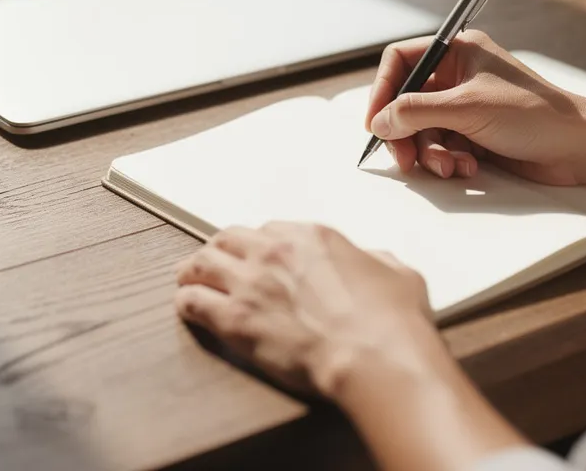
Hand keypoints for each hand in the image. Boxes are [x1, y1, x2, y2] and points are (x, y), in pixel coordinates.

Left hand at [175, 222, 447, 398]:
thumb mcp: (397, 272)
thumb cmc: (392, 321)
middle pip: (229, 238)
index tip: (261, 256)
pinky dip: (188, 303)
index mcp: (314, 236)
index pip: (271, 229)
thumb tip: (371, 263)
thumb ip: (375, 260)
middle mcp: (275, 251)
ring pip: (200, 263)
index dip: (263, 244)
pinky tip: (189, 308)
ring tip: (190, 281)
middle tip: (217, 263)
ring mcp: (250, 283)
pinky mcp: (235, 320)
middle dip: (222, 250)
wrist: (375, 356)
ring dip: (194, 271)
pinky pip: (192, 302)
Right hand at [365, 29, 585, 185]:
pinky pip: (444, 147)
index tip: (374, 123)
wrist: (579, 146)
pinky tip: (469, 168)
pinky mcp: (477, 134)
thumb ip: (415, 112)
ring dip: (431, 154)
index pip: (401, 61)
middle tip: (405, 161)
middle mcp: (460, 75)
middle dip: (405, 134)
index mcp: (458, 51)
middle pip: (407, 102)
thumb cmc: (532, 113)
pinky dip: (450, 161)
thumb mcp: (466, 108)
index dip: (382, 90)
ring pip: (424, 130)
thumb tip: (379, 122)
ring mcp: (468, 106)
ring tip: (450, 168)